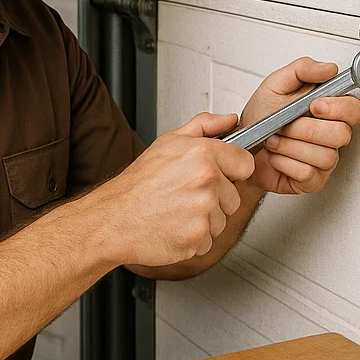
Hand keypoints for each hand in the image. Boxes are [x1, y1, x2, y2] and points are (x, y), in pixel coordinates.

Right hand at [94, 112, 256, 267]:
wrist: (114, 218)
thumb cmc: (138, 183)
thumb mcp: (168, 142)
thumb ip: (204, 126)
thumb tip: (230, 119)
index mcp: (203, 154)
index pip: (246, 163)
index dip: (231, 171)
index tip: (216, 176)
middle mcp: (207, 181)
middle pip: (235, 196)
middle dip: (216, 199)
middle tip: (185, 195)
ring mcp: (204, 211)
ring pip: (223, 220)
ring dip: (205, 220)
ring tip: (178, 211)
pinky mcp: (199, 238)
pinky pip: (210, 240)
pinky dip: (195, 238)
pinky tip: (175, 226)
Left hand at [238, 57, 359, 195]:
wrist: (241, 147)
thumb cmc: (260, 117)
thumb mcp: (275, 85)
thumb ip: (301, 70)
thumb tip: (328, 68)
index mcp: (328, 110)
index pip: (354, 108)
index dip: (338, 107)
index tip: (314, 105)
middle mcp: (331, 135)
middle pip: (341, 134)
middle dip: (305, 128)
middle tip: (284, 124)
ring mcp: (325, 160)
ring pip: (324, 155)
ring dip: (290, 145)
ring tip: (274, 139)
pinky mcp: (313, 180)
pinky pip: (308, 173)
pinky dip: (285, 162)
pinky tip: (276, 156)